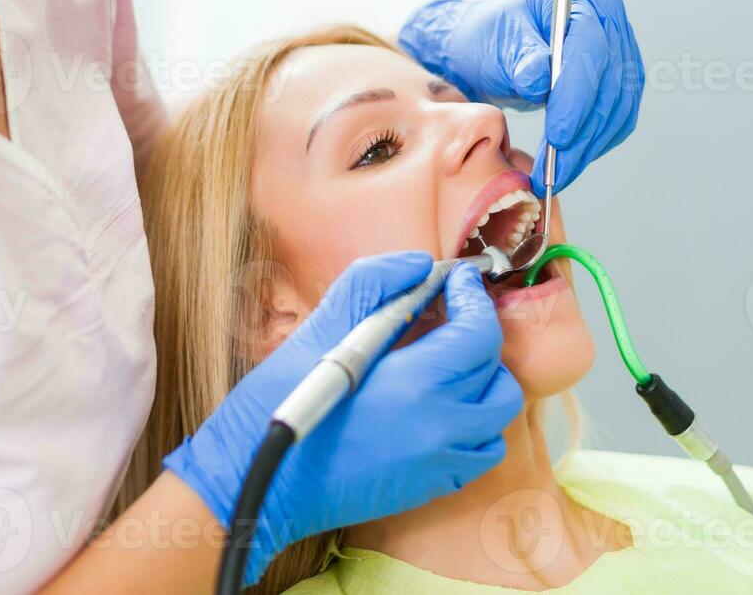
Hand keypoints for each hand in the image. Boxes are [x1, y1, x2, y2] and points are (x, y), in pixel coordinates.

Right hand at [163, 251, 521, 584]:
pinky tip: (437, 408)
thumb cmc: (276, 406)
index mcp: (417, 384)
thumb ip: (372, 285)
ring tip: (447, 365)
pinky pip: (478, 453)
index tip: (458, 279)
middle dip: (480, 337)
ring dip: (483, 384)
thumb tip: (418, 264)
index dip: (473, 297)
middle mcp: (441, 427)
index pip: (480, 332)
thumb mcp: (318, 330)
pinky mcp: (428, 488)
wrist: (255, 485)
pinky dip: (474, 425)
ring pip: (497, 417)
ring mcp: (439, 463)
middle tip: (448, 318)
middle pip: (497, 373)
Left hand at [400, 0, 642, 193]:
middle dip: (583, 132)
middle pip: (610, 83)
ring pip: (618, 106)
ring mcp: (619, 50)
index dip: (577, 96)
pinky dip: (597, 143)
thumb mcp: (496, 44)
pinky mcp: (620, 80)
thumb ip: (519, 58)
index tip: (557, 135)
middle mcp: (609, 20)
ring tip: (557, 173)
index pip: (591, 49)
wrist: (492, 49)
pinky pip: (618, 118)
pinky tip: (572, 159)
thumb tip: (541, 79)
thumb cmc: (490, 39)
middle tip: (555, 169)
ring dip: (590, 146)